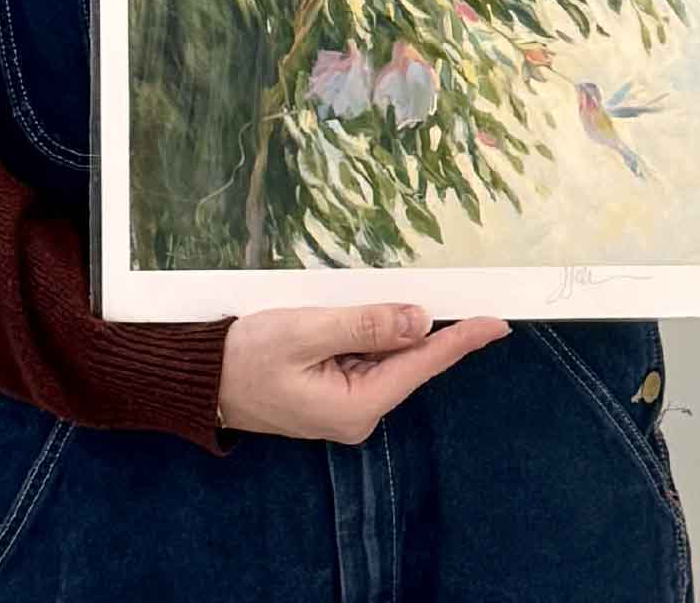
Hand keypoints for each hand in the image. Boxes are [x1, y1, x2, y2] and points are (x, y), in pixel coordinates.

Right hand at [217, 303, 507, 443]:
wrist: (200, 378)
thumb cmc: (246, 355)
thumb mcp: (305, 331)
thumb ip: (365, 324)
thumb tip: (421, 321)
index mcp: (356, 406)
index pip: (422, 365)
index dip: (462, 340)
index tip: (498, 323)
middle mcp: (358, 413)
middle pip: (408, 359)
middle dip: (427, 323)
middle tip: (455, 286)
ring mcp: (346, 403)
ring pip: (389, 354)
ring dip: (395, 324)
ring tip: (394, 291)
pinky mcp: (334, 390)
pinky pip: (368, 355)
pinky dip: (374, 331)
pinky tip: (371, 309)